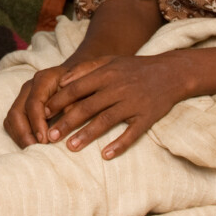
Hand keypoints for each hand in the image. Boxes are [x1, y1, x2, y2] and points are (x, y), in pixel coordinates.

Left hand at [43, 54, 189, 158]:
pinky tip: (106, 155)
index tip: (44, 114)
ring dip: (87, 135)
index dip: (59, 101)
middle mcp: (118, 88)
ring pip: (106, 120)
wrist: (171, 72)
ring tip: (70, 147)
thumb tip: (61, 81)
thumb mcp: (110, 61)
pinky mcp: (147, 116)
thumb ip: (85, 69)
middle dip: (67, 122)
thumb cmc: (134, 68)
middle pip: (87, 106)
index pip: (76, 88)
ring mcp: (133, 103)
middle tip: (50, 137)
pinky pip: (132, 133)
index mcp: (106, 73)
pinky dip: (119, 144)